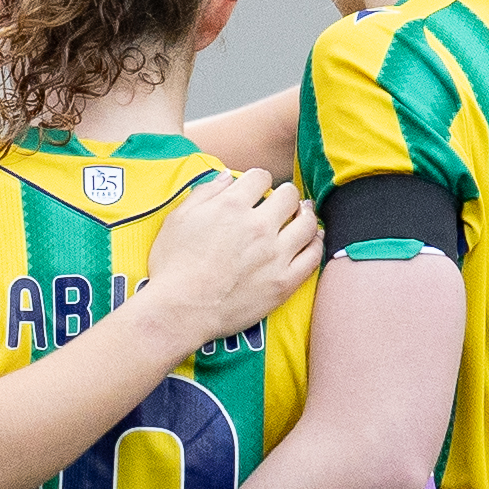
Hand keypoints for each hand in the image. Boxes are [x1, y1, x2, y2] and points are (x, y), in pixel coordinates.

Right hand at [136, 164, 322, 344]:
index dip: (259, 180)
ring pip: (307, 223)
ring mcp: (275, 255)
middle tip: (282, 202)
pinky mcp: (283, 282)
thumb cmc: (173, 266)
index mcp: (232, 206)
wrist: (180, 311)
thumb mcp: (178, 219)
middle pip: (289, 196)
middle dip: (285, 195)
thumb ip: (205, 192)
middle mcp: (258, 227)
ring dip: (305, 215)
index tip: (257, 189)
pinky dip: (315, 243)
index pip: (261, 178)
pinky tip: (312, 239)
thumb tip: (228, 176)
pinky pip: (312, 257)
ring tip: (301, 215)